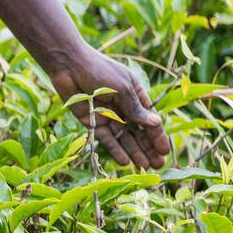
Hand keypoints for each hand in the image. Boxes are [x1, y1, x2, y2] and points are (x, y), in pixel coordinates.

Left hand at [47, 45, 169, 169]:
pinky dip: (115, 149)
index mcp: (135, 94)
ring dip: (134, 151)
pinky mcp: (92, 121)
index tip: (164, 150)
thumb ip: (136, 108)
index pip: (149, 118)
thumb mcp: (122, 88)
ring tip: (143, 166)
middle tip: (157, 165)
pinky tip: (124, 161)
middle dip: (148, 147)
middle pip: (138, 131)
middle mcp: (123, 106)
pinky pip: (105, 138)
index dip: (157, 135)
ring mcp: (107, 115)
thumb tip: (156, 123)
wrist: (68, 65)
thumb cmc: (99, 70)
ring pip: (123, 137)